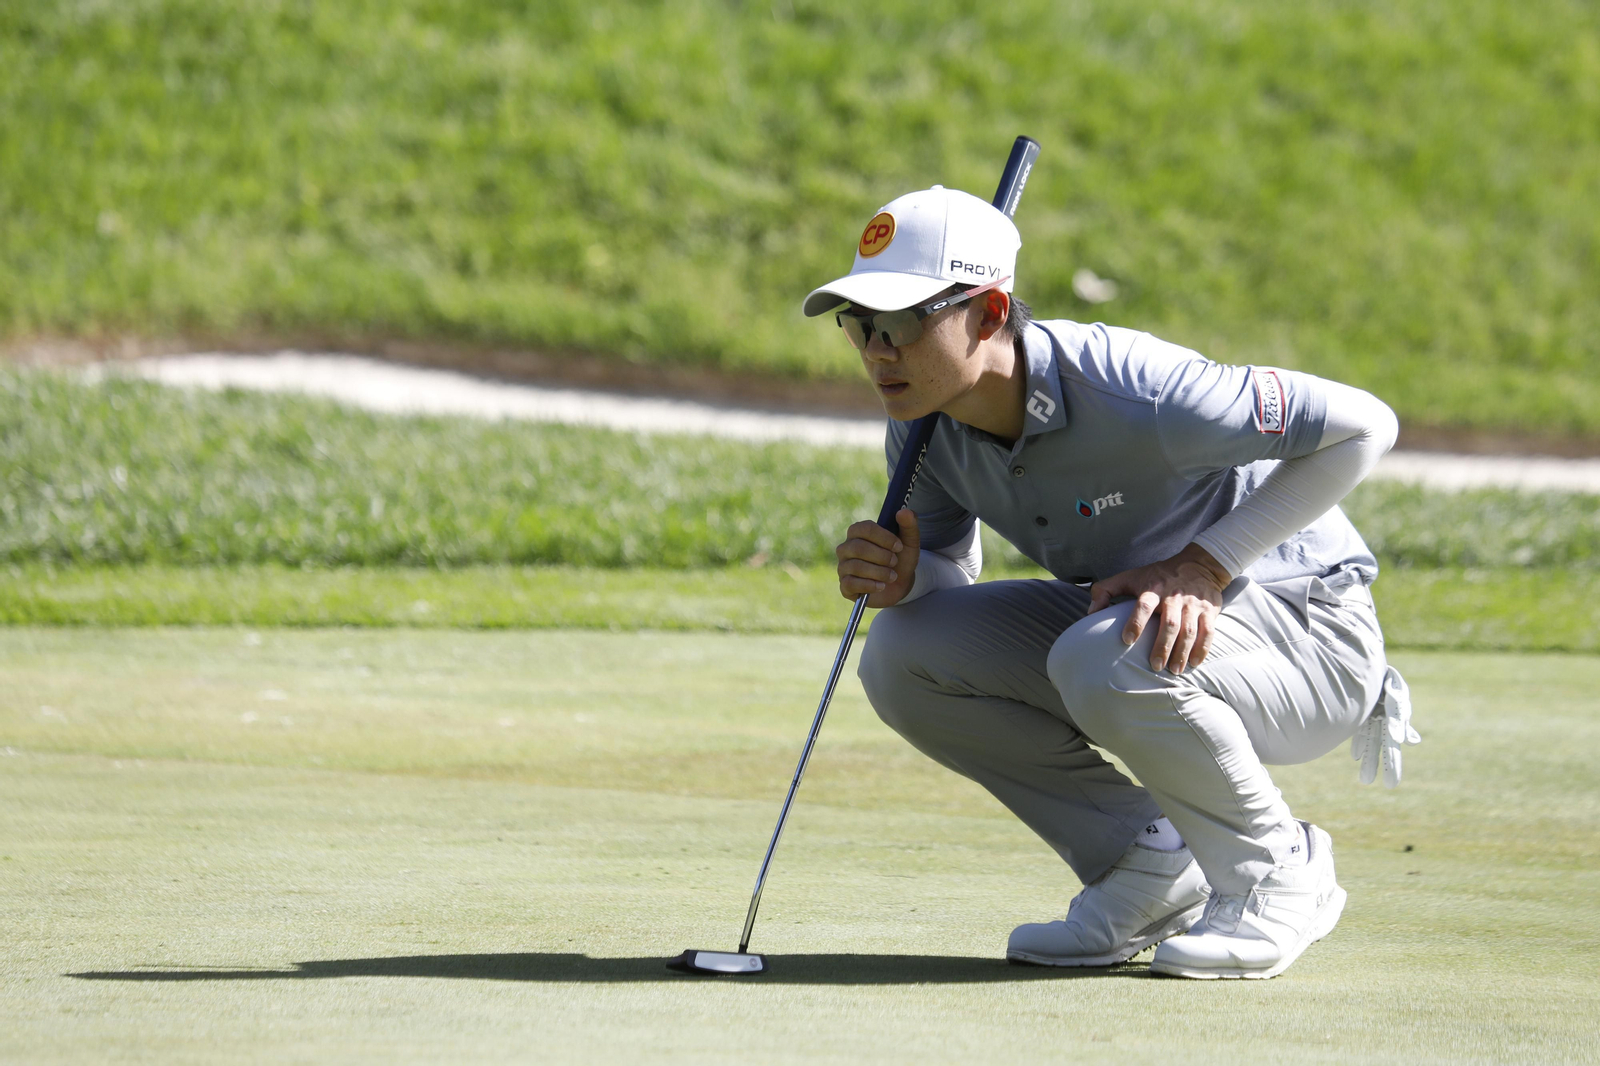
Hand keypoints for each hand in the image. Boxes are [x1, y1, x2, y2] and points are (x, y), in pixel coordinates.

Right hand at [835, 508, 919, 607]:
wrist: (899, 585)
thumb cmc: (900, 560)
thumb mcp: (909, 543)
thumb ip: (909, 525)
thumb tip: (904, 511)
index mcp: (858, 533)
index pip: (864, 528)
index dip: (883, 537)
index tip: (899, 546)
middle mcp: (846, 548)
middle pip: (858, 547)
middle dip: (882, 556)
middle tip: (895, 562)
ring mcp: (843, 567)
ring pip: (856, 566)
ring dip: (879, 572)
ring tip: (892, 576)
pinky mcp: (845, 586)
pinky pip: (851, 584)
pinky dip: (870, 585)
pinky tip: (881, 586)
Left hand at [1087, 544, 1231, 673]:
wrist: (1199, 565)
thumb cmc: (1158, 575)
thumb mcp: (1130, 576)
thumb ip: (1106, 590)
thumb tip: (1090, 613)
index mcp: (1153, 588)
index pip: (1143, 605)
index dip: (1135, 622)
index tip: (1127, 640)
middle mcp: (1174, 596)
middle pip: (1169, 624)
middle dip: (1162, 646)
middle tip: (1153, 665)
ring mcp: (1194, 604)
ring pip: (1189, 630)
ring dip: (1182, 652)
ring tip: (1173, 671)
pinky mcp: (1210, 610)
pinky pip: (1208, 632)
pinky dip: (1202, 649)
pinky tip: (1194, 663)